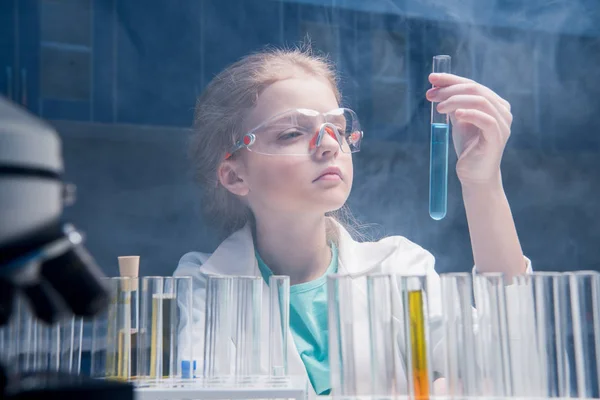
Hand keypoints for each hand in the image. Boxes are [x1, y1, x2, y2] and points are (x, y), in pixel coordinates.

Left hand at [426, 73, 512, 187]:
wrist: (474, 174)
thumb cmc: (468, 147)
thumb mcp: (459, 121)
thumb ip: (454, 104)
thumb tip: (437, 87)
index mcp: (495, 104)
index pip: (472, 85)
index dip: (451, 79)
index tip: (431, 79)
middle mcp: (502, 111)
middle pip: (476, 90)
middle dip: (450, 89)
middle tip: (430, 95)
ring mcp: (502, 124)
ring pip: (480, 101)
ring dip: (455, 100)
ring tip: (438, 108)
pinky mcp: (497, 137)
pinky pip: (486, 120)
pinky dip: (470, 113)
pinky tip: (455, 115)